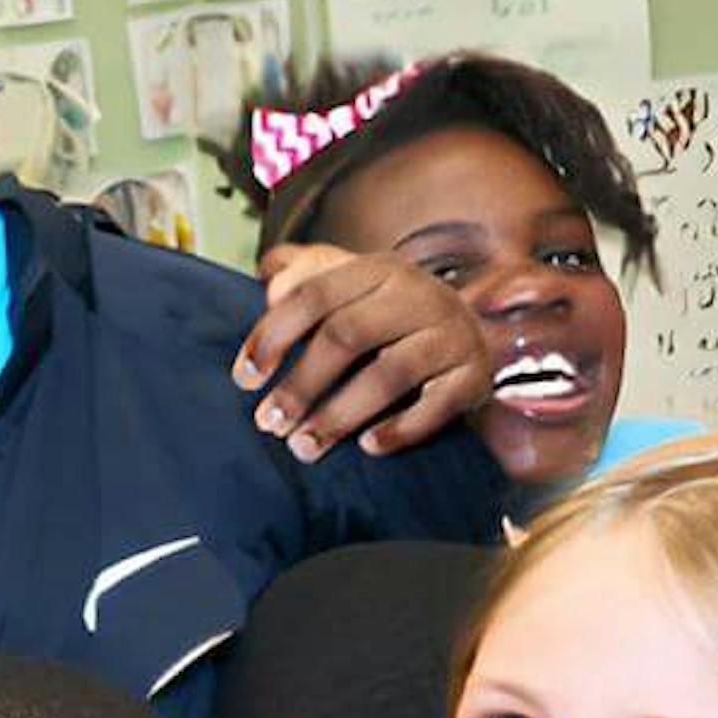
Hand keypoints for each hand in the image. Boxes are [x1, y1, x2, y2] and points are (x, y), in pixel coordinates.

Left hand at [236, 245, 494, 462]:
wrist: (469, 339)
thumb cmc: (390, 320)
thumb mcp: (352, 290)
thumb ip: (308, 279)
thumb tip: (269, 283)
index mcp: (378, 269)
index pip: (314, 296)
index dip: (274, 337)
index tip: (244, 379)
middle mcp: (419, 294)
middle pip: (347, 335)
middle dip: (301, 384)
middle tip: (268, 423)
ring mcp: (451, 334)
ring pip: (389, 373)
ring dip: (340, 414)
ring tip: (304, 446)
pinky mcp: (474, 375)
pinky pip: (437, 405)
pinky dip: (401, 429)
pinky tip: (368, 447)